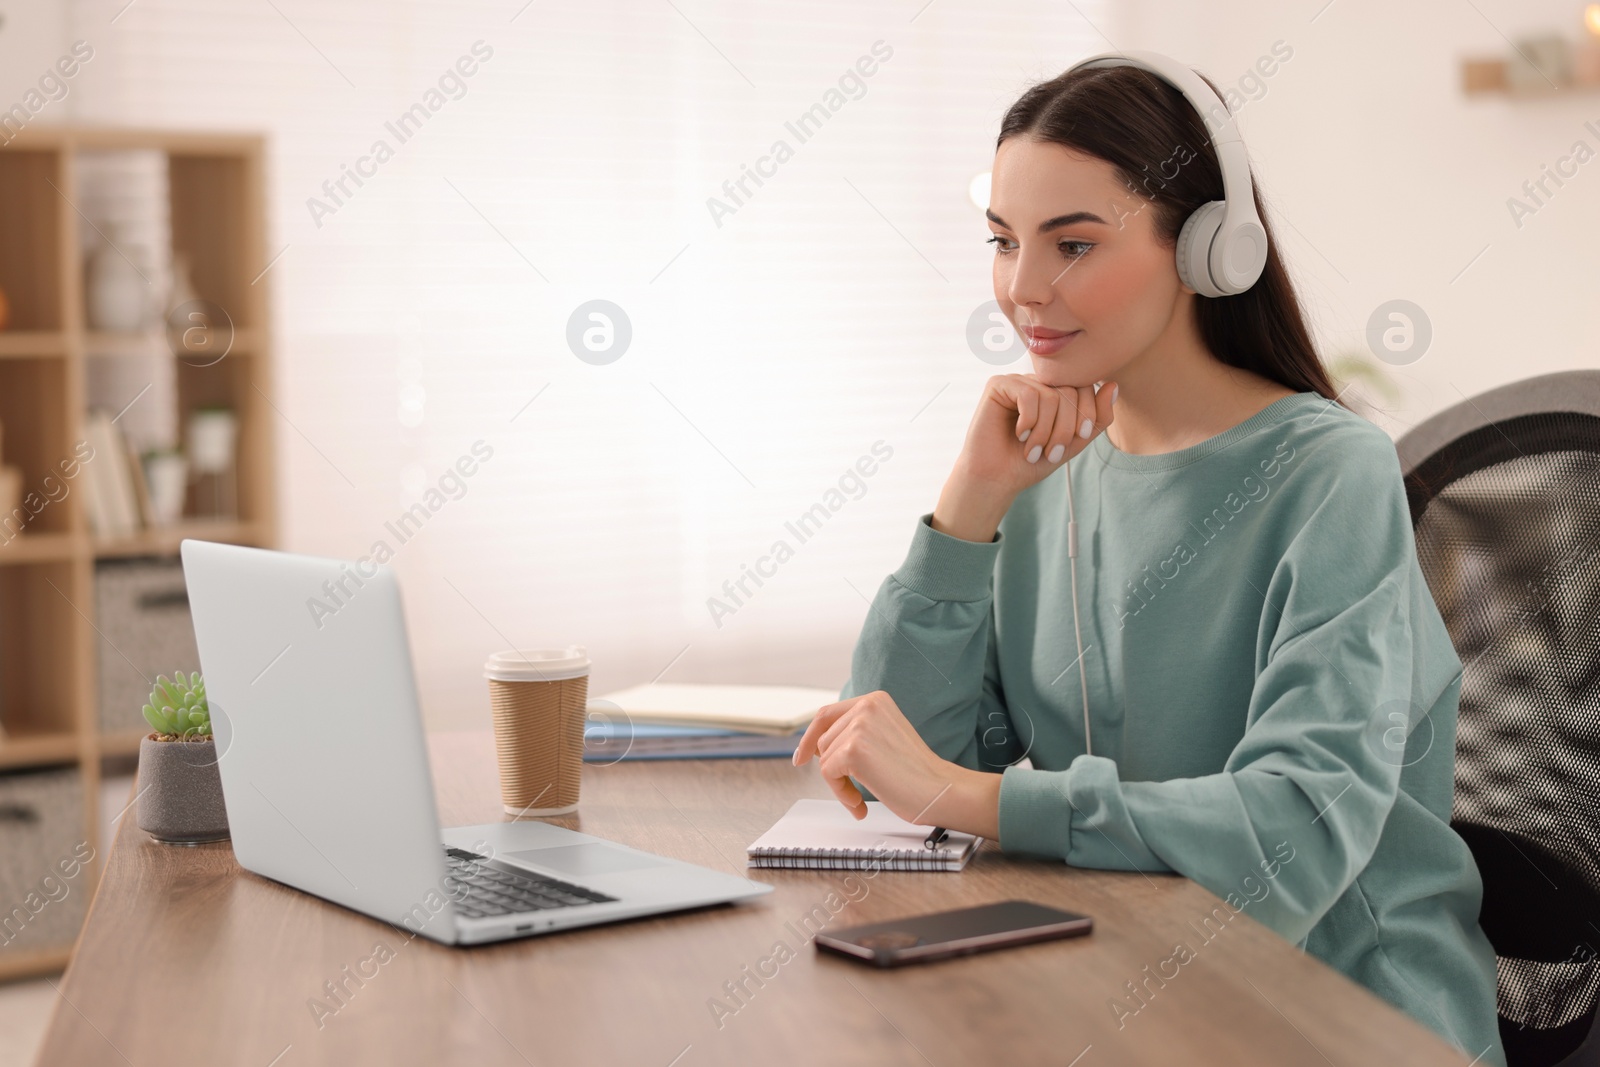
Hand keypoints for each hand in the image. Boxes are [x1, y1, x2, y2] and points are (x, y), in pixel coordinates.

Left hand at [792, 691, 1000, 838]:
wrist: (940, 791)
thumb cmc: (917, 774)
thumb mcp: (882, 739)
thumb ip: (854, 734)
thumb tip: (813, 745)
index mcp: (875, 700)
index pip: (827, 714)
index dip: (810, 737)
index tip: (801, 758)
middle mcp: (866, 705)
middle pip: (822, 740)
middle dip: (833, 769)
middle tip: (852, 791)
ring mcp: (860, 725)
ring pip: (823, 758)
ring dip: (839, 784)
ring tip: (861, 797)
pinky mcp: (854, 749)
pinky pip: (828, 774)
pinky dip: (841, 794)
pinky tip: (859, 804)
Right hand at [932, 376, 1116, 542]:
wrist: (997, 478)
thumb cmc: (1031, 461)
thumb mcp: (1073, 442)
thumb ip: (1097, 418)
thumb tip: (1113, 385)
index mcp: (1056, 391)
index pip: (1086, 387)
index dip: (1087, 415)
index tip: (1076, 440)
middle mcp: (1038, 382)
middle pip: (1070, 390)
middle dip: (1065, 427)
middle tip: (1052, 452)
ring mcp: (1018, 381)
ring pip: (1050, 395)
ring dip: (1045, 430)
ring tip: (1032, 449)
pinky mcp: (998, 385)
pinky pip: (1028, 394)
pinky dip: (1029, 421)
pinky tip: (1019, 434)